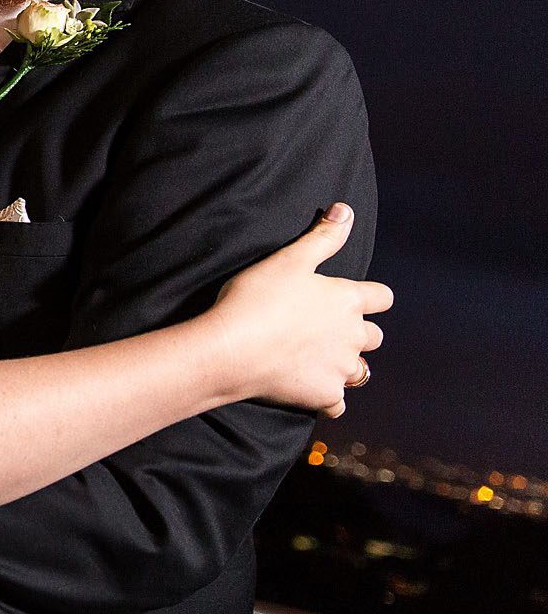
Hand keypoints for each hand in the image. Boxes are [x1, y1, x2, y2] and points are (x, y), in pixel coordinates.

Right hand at [209, 203, 392, 417]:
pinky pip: (337, 404)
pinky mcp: (323, 396)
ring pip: (360, 372)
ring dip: (346, 367)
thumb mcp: (289, 259)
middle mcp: (353, 336)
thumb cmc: (256, 298)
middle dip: (358, 334)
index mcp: (348, 300)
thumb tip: (346, 209)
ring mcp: (339, 369)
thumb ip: (323, 236)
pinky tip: (311, 391)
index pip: (382, 298)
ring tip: (321, 361)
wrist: (230, 349)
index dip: (369, 297)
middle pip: (374, 337)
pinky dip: (328, 399)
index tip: (350, 298)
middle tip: (326, 331)